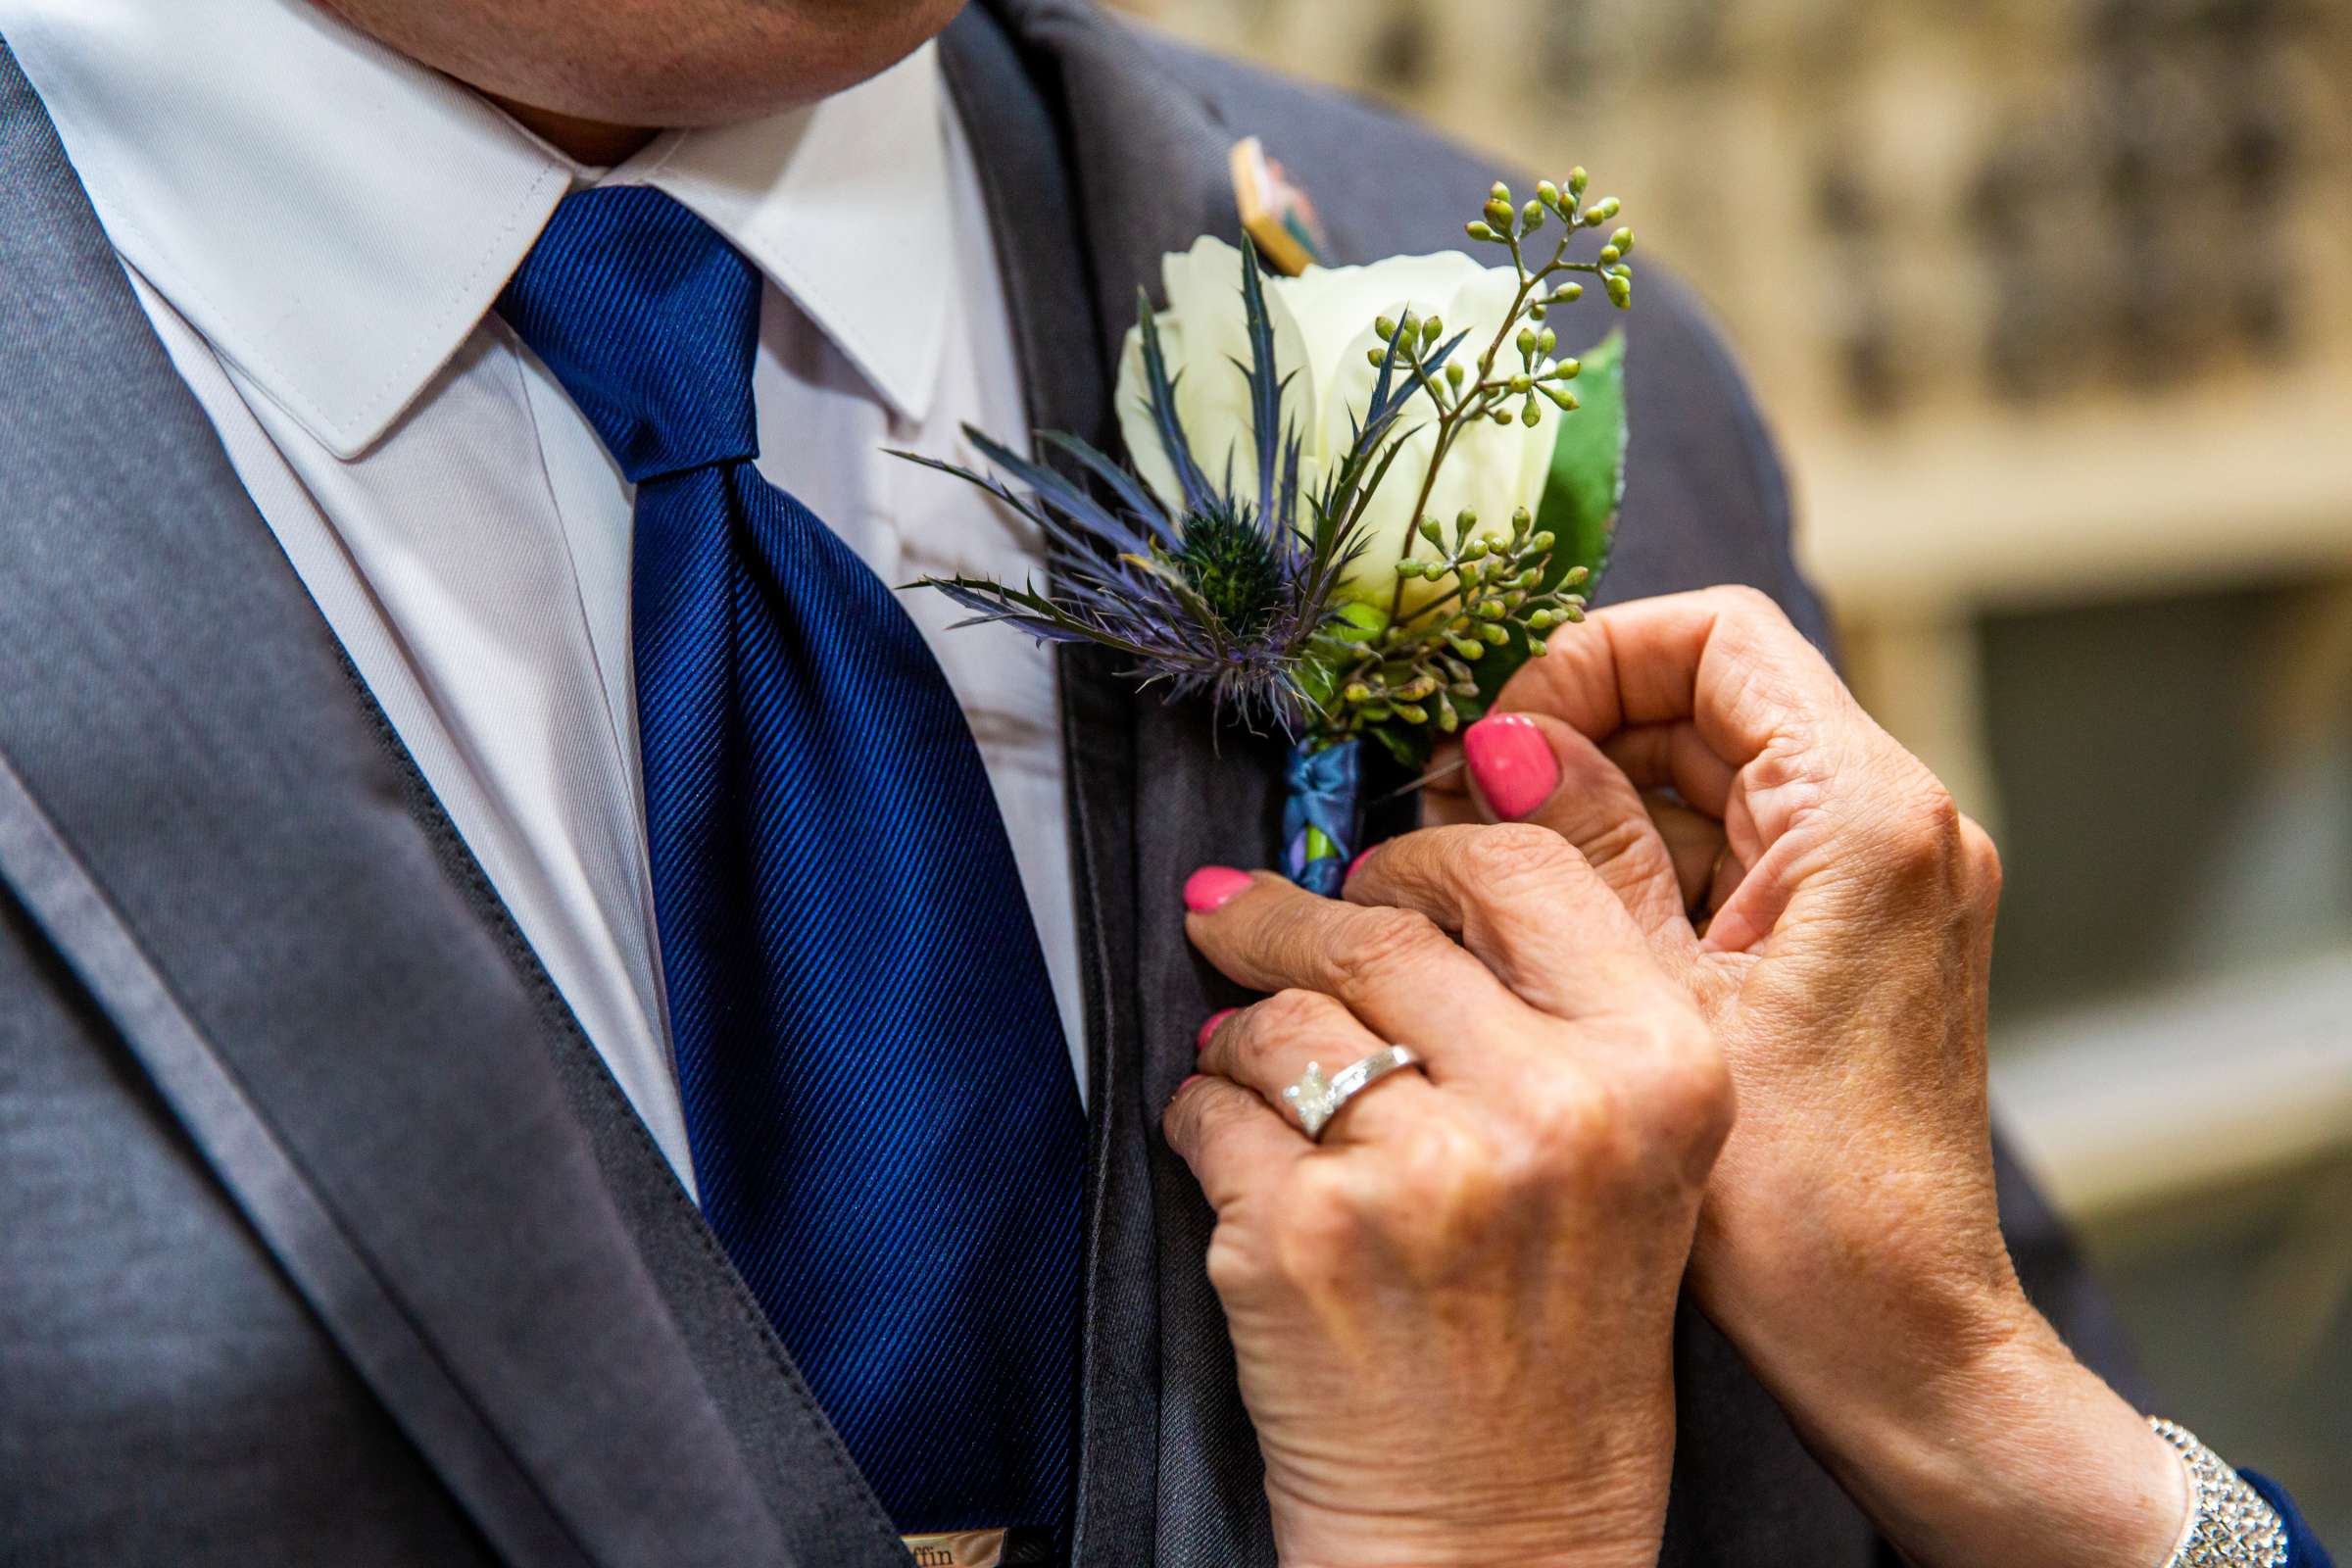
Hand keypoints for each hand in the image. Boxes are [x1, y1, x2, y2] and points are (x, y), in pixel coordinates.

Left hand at [1166, 834, 1732, 1567]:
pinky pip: (1206, 1111)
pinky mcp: (1303, 1232)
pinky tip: (1245, 1177)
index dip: (1420, 857)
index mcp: (1658, 1068)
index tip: (1369, 871)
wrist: (1500, 1535)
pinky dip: (1203, 1128)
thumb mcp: (1631, 1156)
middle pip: (1375, 933)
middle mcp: (1555, 1107)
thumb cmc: (1557, 1346)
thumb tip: (1386, 880)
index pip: (1520, 868)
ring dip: (1245, 1046)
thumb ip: (1546, 1008)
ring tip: (1270, 1099)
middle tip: (1239, 919)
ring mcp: (1425, 1170)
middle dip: (1283, 922)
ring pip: (1277, 1021)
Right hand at [1404, 586, 2182, 1567]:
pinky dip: (1636, 859)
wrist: (1898, 1342)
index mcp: (1866, 816)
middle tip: (1458, 806)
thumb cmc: (1794, 1210)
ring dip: (1591, 797)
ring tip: (1478, 866)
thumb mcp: (1647, 1008)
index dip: (1586, 660)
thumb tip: (1502, 741)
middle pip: (1708, 696)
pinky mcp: (1851, 936)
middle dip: (1572, 730)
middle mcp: (1896, 826)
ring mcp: (1879, 882)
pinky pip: (1728, 847)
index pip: (1715, 635)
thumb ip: (1578, 852)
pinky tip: (1544, 919)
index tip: (1494, 742)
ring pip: (1708, 771)